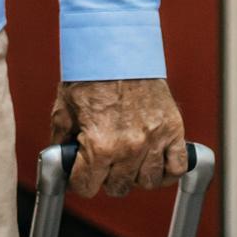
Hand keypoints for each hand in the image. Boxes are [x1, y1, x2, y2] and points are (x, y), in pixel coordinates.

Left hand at [49, 77, 187, 198]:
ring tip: (126, 160)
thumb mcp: (64, 109)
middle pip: (117, 188)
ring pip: (147, 182)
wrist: (117, 48)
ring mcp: (154, 139)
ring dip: (134, 175)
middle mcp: (129, 147)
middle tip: (102, 162)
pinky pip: (177, 168)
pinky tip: (154, 162)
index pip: (86, 187)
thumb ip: (61, 142)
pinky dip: (167, 171)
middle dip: (105, 178)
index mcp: (99, 145)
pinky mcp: (173, 130)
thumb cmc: (89, 76)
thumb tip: (59, 164)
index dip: (78, 181)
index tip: (79, 174)